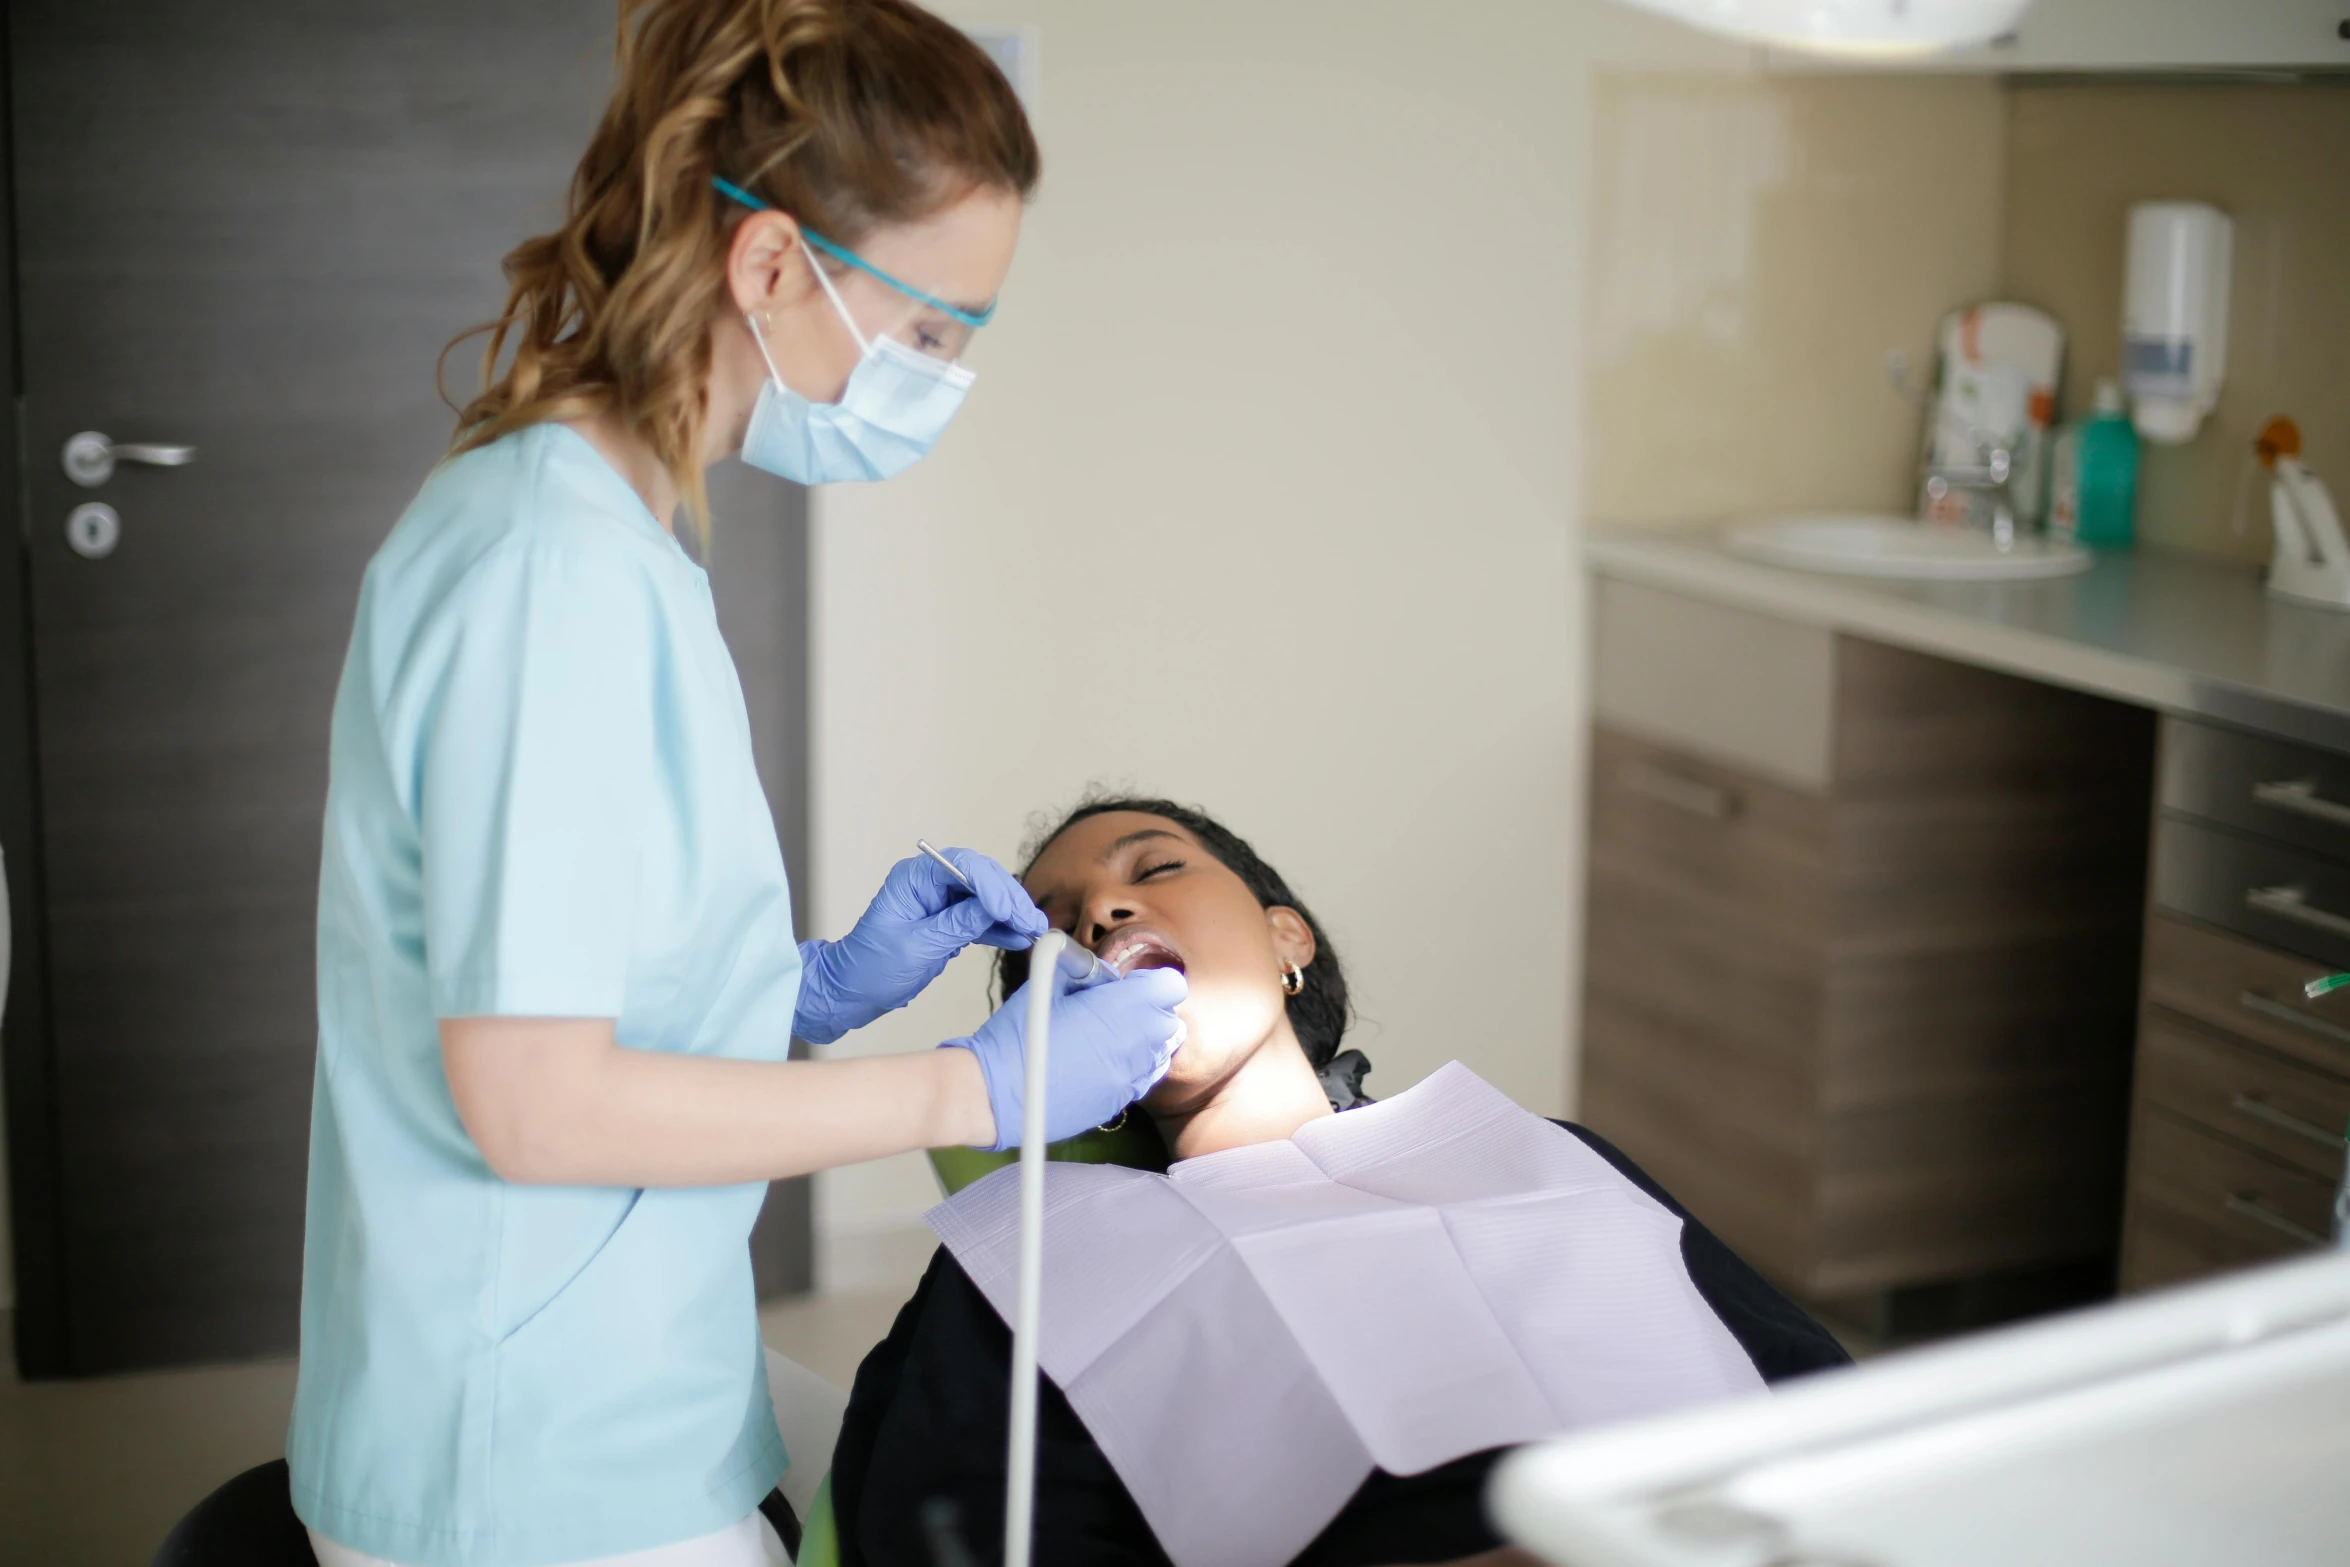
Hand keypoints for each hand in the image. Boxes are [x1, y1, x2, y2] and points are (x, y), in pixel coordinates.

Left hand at [793, 848, 1047, 1044]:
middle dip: (1008, 899)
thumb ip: (956, 925)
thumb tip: (993, 909)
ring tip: (1034, 931)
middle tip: (1031, 921)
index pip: (962, 867)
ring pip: (985, 898)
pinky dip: (1000, 927)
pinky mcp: (947, 922)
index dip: (991, 886)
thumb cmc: (869, 968)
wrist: (852, 991)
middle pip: (980, 878)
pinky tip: (1018, 937)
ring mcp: (939, 902)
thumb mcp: (916, 948)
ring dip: (1010, 913)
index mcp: (913, 879)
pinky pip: (980, 918)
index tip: (1009, 911)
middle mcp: (928, 884)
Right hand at [944, 953, 1185, 1149]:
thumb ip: (1082, 971)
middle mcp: (1135, 1044)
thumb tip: (1097, 971)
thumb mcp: (1046, 982)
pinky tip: (1097, 1063)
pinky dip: (1129, 1067)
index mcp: (1121, 1008)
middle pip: (1168, 1021)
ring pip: (1160, 1053)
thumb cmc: (1016, 1036)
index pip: (1170, 987)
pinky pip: (1141, 1079)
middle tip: (1113, 1010)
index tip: (1126, 985)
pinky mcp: (1118, 1103)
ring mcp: (1129, 1078)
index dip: (1149, 982)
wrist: (996, 1093)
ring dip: (1142, 1041)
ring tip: (1105, 1038)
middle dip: (1148, 1011)